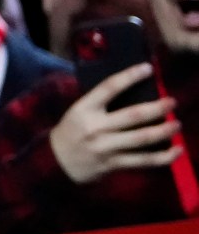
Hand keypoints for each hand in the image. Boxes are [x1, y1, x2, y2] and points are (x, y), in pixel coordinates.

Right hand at [51, 64, 182, 184]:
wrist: (57, 162)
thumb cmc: (71, 130)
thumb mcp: (78, 111)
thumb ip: (100, 103)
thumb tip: (134, 91)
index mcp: (84, 109)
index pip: (109, 88)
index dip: (129, 76)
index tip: (148, 68)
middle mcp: (96, 128)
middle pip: (133, 115)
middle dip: (157, 108)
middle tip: (172, 102)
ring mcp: (106, 148)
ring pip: (142, 138)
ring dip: (164, 130)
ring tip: (177, 124)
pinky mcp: (114, 164)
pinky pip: (144, 161)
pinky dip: (164, 157)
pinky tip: (177, 150)